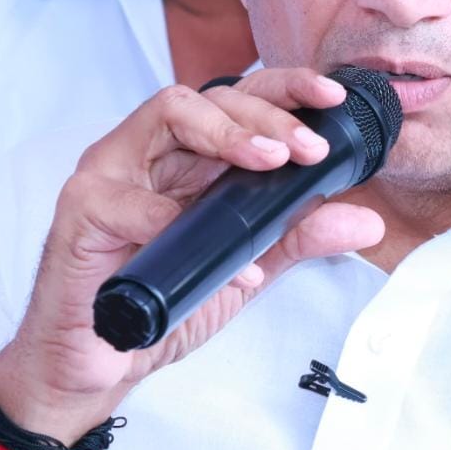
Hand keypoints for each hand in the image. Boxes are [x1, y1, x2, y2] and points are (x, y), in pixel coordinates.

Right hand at [0, 69, 385, 441]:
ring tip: (272, 160)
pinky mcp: (83, 209)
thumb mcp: (250, 263)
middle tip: (310, 149)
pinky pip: (131, 201)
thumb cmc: (168, 299)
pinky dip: (180, 222)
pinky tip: (228, 262)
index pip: (242, 98)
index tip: (332, 96)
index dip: (287, 87)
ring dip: (228, 132)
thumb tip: (367, 220)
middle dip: (269, 115)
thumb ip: (300, 234)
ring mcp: (113, 170)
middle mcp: (153, 149)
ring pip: (168, 113)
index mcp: (192, 153)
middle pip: (212, 95)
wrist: (103, 362)